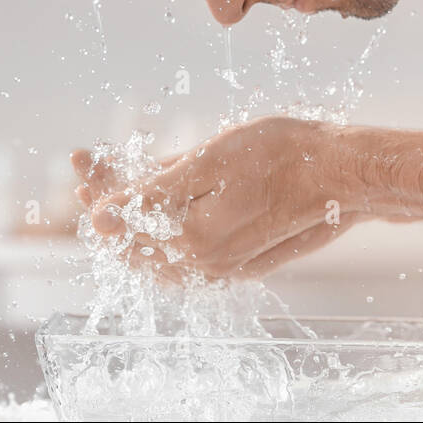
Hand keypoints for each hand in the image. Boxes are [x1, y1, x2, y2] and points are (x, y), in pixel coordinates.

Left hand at [71, 116, 371, 279]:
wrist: (343, 176)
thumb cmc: (283, 155)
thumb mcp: (211, 158)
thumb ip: (153, 191)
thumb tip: (97, 215)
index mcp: (189, 235)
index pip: (120, 218)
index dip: (96, 184)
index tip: (79, 156)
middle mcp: (201, 262)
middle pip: (132, 237)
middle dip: (106, 198)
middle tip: (87, 166)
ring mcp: (221, 266)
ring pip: (154, 249)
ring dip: (130, 217)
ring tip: (115, 182)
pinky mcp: (240, 263)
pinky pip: (182, 257)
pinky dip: (160, 234)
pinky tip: (158, 212)